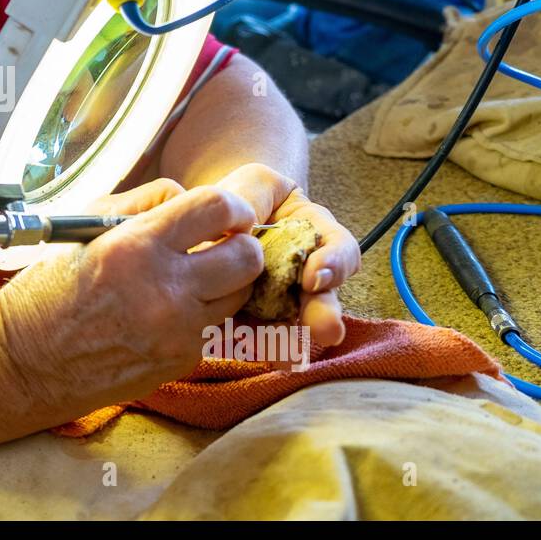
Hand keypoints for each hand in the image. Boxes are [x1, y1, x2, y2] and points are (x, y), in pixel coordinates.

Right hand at [0, 179, 264, 416]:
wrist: (27, 363)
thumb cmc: (49, 289)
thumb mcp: (83, 229)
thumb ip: (141, 204)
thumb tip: (188, 199)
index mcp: (135, 247)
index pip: (217, 208)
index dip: (233, 207)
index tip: (230, 214)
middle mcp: (164, 290)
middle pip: (247, 257)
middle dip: (241, 245)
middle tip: (222, 244)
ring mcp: (177, 331)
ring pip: (238, 295)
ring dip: (223, 282)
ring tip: (190, 280)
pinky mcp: (180, 361)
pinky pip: (211, 328)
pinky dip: (197, 317)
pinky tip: (163, 316)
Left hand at [211, 163, 360, 347]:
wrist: (202, 222)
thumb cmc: (237, 197)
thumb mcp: (252, 184)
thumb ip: (257, 197)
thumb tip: (247, 227)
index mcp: (314, 235)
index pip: (338, 248)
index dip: (334, 263)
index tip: (314, 277)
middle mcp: (304, 273)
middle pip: (322, 297)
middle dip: (323, 314)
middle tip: (324, 329)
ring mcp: (278, 301)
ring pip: (292, 326)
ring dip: (291, 340)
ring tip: (286, 355)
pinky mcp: (249, 321)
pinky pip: (255, 339)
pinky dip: (253, 346)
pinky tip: (250, 353)